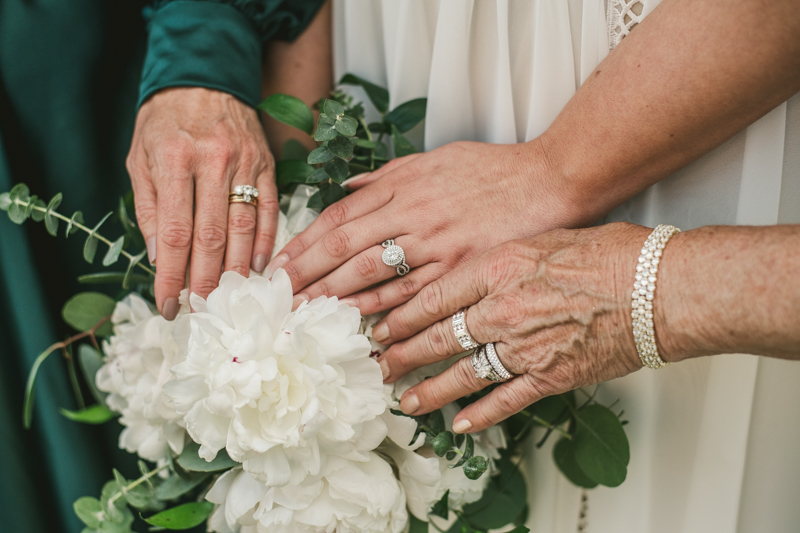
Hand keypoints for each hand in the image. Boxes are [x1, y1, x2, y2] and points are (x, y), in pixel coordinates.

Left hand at [127, 88, 277, 318]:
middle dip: (204, 280)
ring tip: (227, 298)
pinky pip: (268, 211)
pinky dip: (264, 242)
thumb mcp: (140, 158)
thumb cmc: (165, 121)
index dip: (172, 275)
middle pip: (211, 237)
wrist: (204, 78)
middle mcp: (213, 162)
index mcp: (174, 160)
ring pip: (243, 228)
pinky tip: (257, 267)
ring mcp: (245, 164)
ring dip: (236, 269)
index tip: (169, 305)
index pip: (175, 233)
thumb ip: (150, 207)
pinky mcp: (267, 166)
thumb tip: (159, 256)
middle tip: (200, 310)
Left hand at [269, 140, 586, 312]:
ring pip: (375, 277)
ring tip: (310, 318)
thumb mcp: (435, 158)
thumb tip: (345, 187)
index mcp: (403, 186)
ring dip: (338, 300)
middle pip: (347, 249)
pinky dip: (386, 315)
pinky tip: (364, 329)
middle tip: (282, 300)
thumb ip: (387, 174)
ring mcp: (438, 245)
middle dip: (310, 276)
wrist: (549, 180)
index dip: (305, 244)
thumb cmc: (492, 169)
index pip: (340, 218)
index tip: (281, 266)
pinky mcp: (462, 270)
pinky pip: (415, 297)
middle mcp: (413, 214)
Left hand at [370, 223, 653, 432]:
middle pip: (436, 337)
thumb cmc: (609, 254)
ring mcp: (523, 346)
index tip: (381, 326)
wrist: (657, 286)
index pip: (431, 297)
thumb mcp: (540, 239)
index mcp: (497, 268)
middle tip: (380, 364)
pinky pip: (504, 400)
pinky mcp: (549, 376)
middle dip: (401, 354)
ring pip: (461, 373)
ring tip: (405, 398)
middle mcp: (502, 309)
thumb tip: (469, 272)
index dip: (399, 316)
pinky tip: (460, 423)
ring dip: (429, 389)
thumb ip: (498, 258)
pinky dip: (480, 415)